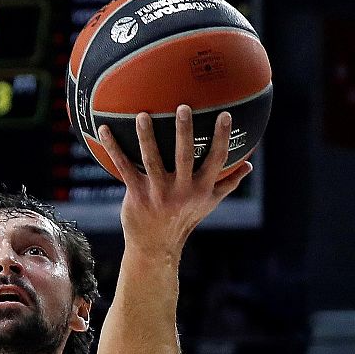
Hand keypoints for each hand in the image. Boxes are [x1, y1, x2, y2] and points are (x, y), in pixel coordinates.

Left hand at [97, 105, 252, 254]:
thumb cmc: (185, 220)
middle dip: (184, 132)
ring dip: (146, 137)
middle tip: (183, 108)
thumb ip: (228, 183)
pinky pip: (124, 167)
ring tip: (143, 115)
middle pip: (184, 156)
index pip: (216, 160)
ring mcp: (157, 192)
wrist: (156, 246)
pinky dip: (114, 149)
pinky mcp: (137, 195)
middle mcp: (181, 190)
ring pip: (152, 160)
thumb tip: (250, 166)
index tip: (225, 114)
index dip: (221, 138)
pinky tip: (104, 130)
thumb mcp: (209, 203)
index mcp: (201, 189)